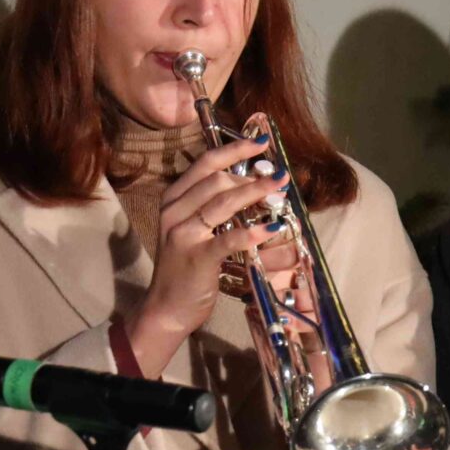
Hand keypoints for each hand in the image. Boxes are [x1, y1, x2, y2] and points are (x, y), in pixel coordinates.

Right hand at [128, 130, 294, 373]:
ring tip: (281, 190)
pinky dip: (253, 232)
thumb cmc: (187, 268)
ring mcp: (184, 233)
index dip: (233, 150)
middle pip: (216, 179)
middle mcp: (174, 211)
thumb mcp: (194, 229)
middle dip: (251, 175)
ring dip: (256, 193)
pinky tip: (274, 229)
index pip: (204, 164)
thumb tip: (251, 186)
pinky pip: (229, 238)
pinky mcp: (197, 257)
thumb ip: (213, 207)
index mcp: (174, 199)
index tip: (260, 143)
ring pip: (223, 202)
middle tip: (279, 177)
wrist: (168, 306)